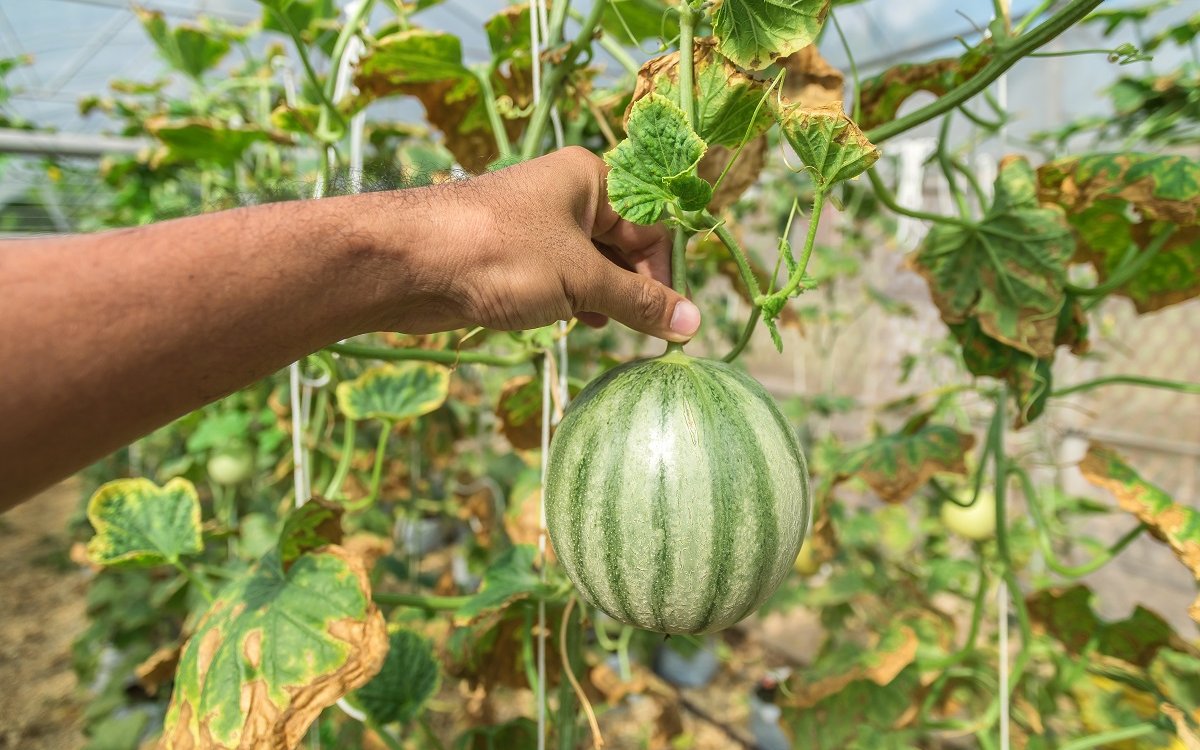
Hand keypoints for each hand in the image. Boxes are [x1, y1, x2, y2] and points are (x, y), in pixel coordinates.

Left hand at [388, 147, 701, 341]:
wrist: (407, 263)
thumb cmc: (501, 254)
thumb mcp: (581, 279)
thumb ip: (638, 302)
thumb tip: (693, 324)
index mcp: (590, 178)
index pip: (652, 223)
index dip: (667, 271)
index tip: (679, 318)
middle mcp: (567, 196)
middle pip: (625, 243)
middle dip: (639, 287)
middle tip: (656, 334)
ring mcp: (539, 228)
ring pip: (594, 265)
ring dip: (611, 299)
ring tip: (625, 333)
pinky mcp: (515, 259)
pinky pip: (564, 278)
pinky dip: (581, 302)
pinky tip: (589, 325)